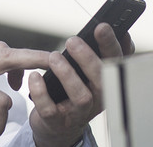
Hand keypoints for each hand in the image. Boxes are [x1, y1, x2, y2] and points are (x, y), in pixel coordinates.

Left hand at [27, 23, 131, 146]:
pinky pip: (50, 110)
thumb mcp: (91, 74)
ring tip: (54, 58)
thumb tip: (117, 31)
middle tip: (72, 41)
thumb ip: (103, 53)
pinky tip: (35, 77)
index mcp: (106, 83)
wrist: (57, 126)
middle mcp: (97, 99)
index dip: (110, 45)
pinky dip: (42, 93)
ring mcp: (77, 112)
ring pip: (80, 96)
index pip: (116, 63)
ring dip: (67, 75)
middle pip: (101, 80)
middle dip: (88, 58)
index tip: (101, 27)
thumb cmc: (74, 92)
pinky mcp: (57, 122)